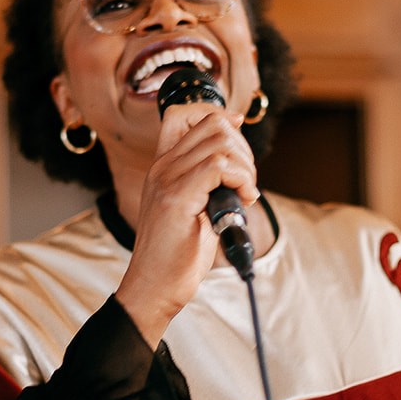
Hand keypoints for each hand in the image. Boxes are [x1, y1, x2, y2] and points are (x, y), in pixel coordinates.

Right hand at [115, 103, 258, 344]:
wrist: (155, 286)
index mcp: (163, 166)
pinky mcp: (178, 198)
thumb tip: (239, 159)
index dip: (218, 115)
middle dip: (243, 148)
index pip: (184, 113)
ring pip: (220, 142)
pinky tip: (243, 201)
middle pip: (212, 123)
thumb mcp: (193, 207)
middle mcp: (162, 167)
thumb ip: (208, 181)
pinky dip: (242, 180)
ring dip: (245, 167)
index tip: (238, 134)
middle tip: (246, 182)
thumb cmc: (177, 254)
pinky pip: (220, 167)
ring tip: (244, 194)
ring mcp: (167, 180)